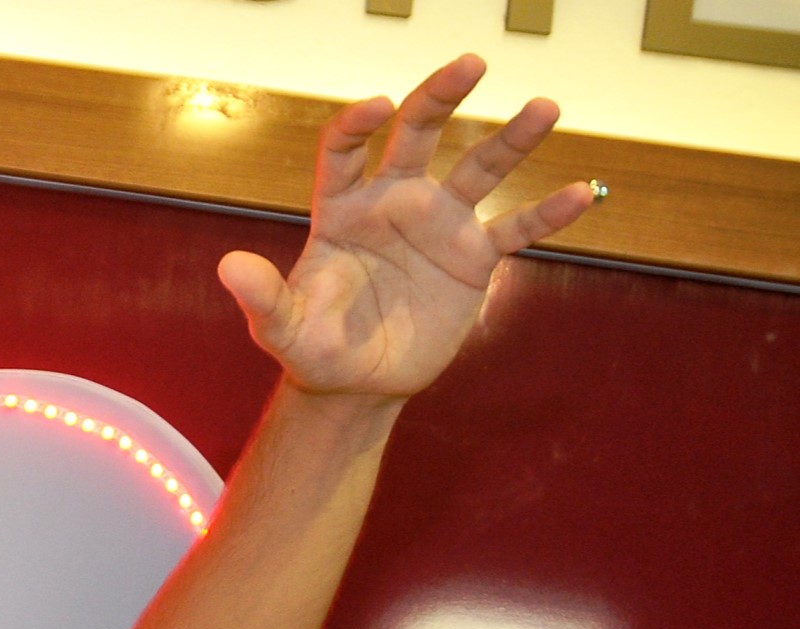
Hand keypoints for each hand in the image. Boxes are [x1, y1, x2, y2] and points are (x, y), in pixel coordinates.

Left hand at [219, 55, 594, 399]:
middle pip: (417, 135)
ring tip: (545, 105)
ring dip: (512, 139)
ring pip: (478, 170)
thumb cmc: (311, 347)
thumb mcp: (280, 329)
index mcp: (341, 209)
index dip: (357, 124)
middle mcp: (392, 203)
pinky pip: (515, 229)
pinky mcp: (472, 259)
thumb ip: (262, 297)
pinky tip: (581, 192)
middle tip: (471, 63)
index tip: (377, 107)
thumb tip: (228, 266)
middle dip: (440, 96)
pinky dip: (547, 214)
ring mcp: (437, 226)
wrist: (356, 383)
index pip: (344, 149)